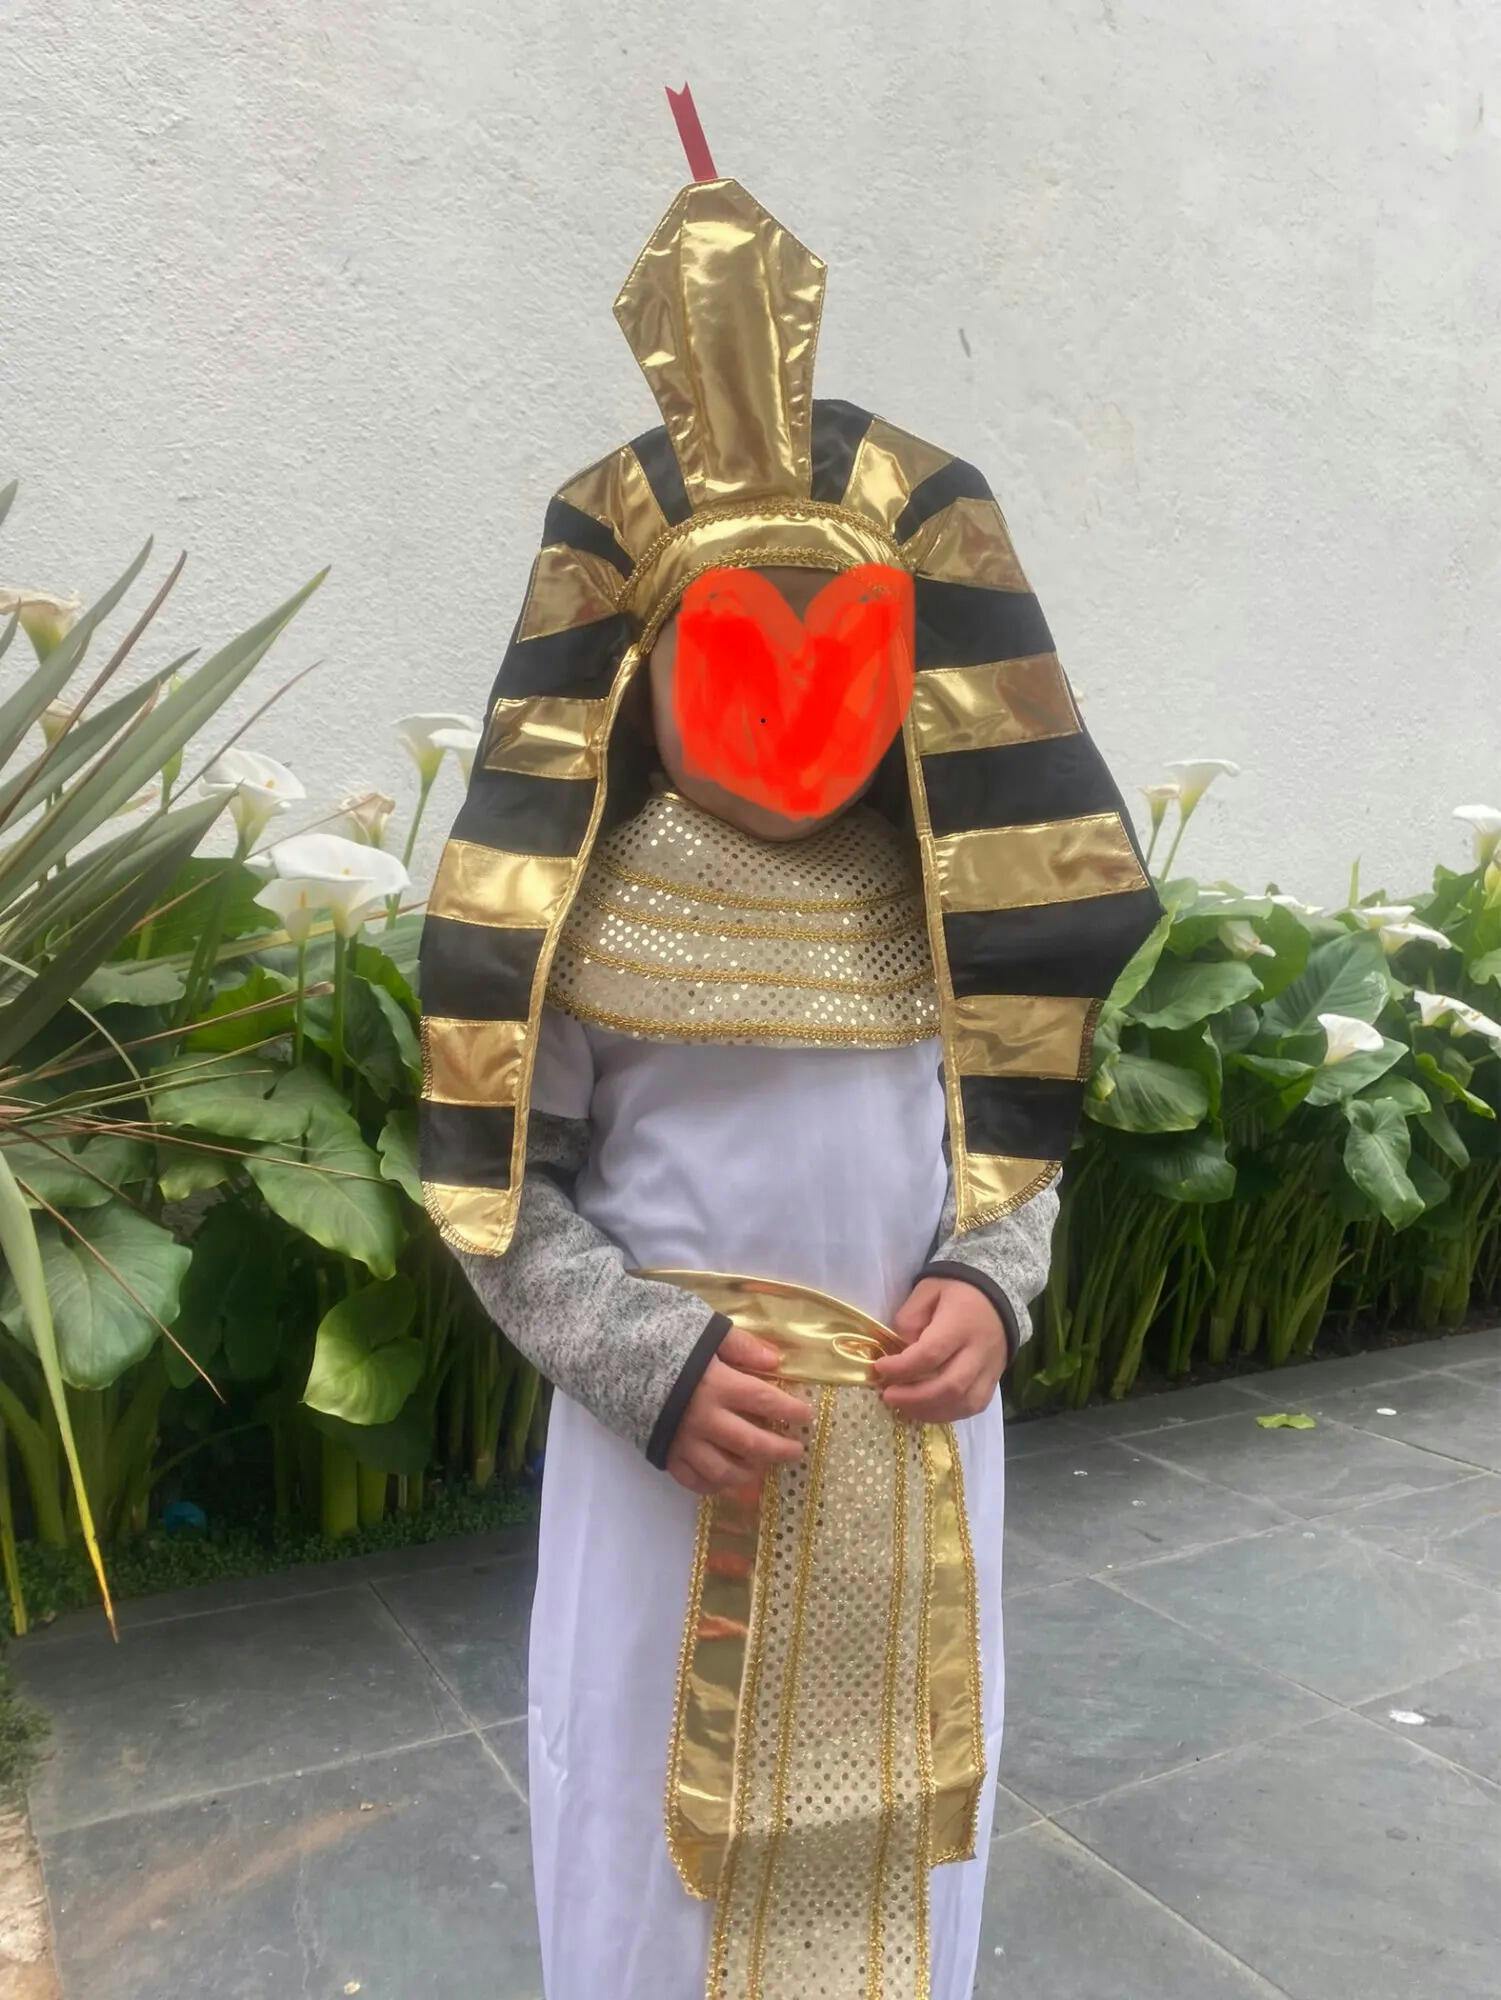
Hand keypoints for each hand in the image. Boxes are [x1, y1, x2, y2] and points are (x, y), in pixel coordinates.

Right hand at [666, 1327, 811, 1496]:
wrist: (607, 1356)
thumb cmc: (660, 1338)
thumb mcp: (703, 1330)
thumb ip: (741, 1346)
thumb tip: (776, 1361)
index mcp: (717, 1385)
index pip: (765, 1403)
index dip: (790, 1412)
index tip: (807, 1417)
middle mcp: (704, 1419)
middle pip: (751, 1444)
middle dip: (779, 1451)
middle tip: (797, 1452)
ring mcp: (683, 1442)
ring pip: (725, 1472)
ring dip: (750, 1473)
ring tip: (763, 1467)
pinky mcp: (664, 1455)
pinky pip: (694, 1481)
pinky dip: (714, 1485)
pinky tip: (727, 1480)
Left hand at [872, 1277, 1008, 1424]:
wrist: (998, 1292)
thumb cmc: (957, 1289)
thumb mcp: (927, 1290)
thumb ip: (910, 1318)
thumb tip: (899, 1350)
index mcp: (961, 1323)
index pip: (930, 1354)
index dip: (902, 1367)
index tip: (879, 1368)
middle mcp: (979, 1350)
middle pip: (950, 1386)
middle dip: (914, 1398)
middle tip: (888, 1396)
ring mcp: (991, 1368)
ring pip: (964, 1402)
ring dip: (930, 1411)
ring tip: (904, 1407)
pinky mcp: (994, 1379)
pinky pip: (975, 1406)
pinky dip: (949, 1414)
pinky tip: (927, 1410)